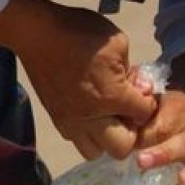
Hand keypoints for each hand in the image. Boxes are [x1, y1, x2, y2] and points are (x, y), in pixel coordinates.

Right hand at [0, 0, 157, 155]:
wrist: (36, 33)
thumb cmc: (80, 33)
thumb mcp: (118, 43)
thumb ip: (133, 70)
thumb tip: (139, 87)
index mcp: (112, 97)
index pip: (144, 116)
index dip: (148, 104)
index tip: (143, 93)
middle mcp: (92, 118)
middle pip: (122, 149)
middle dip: (130, 133)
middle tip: (127, 113)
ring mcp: (71, 122)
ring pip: (95, 152)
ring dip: (106, 139)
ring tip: (108, 118)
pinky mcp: (56, 119)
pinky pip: (75, 140)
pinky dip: (86, 134)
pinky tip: (89, 114)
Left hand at [135, 52, 184, 184]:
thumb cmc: (161, 109)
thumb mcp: (147, 100)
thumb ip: (135, 106)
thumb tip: (124, 125)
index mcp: (176, 111)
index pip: (159, 123)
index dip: (144, 135)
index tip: (127, 146)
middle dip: (166, 152)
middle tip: (143, 162)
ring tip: (184, 182)